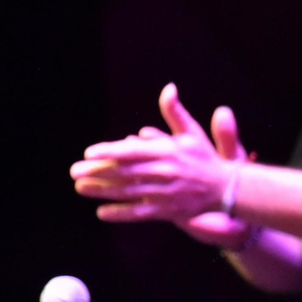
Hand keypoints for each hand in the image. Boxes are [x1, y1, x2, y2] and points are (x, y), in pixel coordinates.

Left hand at [71, 84, 245, 240]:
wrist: (227, 188)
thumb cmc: (204, 158)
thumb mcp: (192, 133)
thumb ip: (175, 112)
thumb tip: (169, 88)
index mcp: (169, 152)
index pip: (133, 151)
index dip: (110, 152)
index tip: (89, 153)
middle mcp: (166, 172)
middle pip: (126, 172)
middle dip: (98, 172)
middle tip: (75, 172)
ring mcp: (166, 193)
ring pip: (129, 192)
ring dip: (103, 191)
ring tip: (81, 188)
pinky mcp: (169, 211)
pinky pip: (140, 213)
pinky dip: (121, 214)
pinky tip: (102, 213)